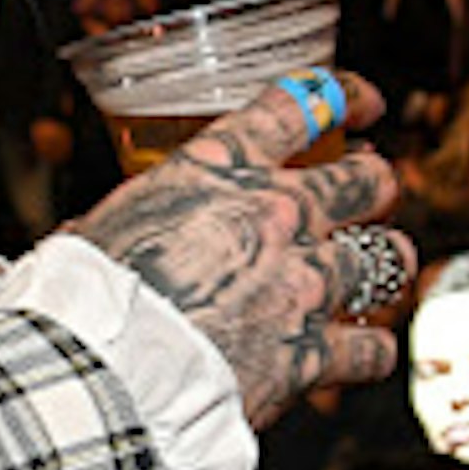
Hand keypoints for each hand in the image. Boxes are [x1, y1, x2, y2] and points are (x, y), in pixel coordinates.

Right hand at [72, 73, 408, 427]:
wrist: (98, 375)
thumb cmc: (82, 299)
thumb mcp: (93, 229)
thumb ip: (130, 222)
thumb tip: (110, 234)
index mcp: (216, 171)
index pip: (301, 105)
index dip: (344, 94)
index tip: (362, 101)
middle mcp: (274, 217)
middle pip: (365, 179)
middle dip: (374, 183)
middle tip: (372, 192)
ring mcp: (301, 285)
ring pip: (386, 258)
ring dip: (384, 262)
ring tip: (379, 268)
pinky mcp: (310, 355)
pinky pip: (374, 347)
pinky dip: (372, 349)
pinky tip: (364, 351)